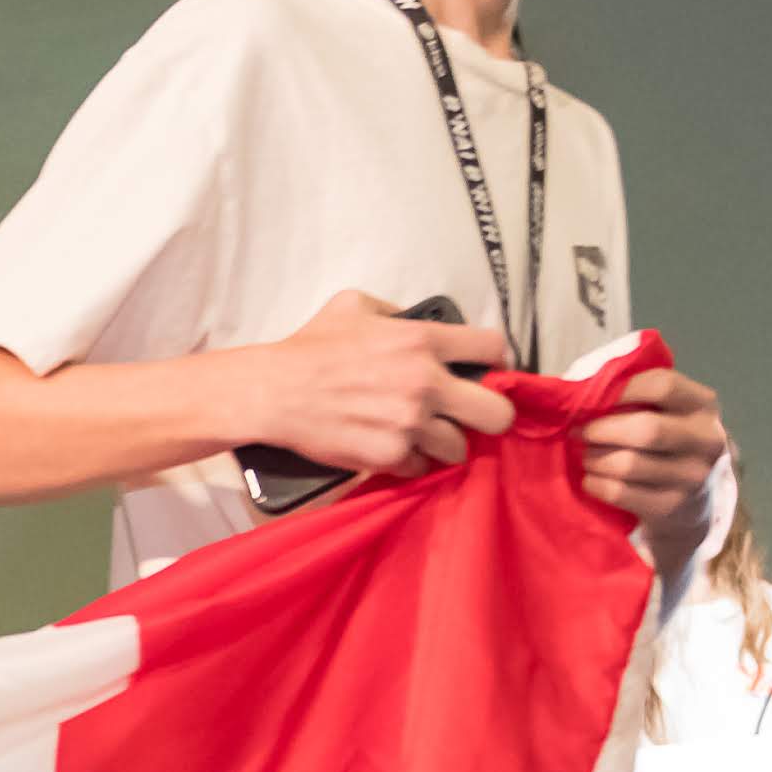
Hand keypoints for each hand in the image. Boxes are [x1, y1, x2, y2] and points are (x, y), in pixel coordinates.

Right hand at [235, 289, 515, 475]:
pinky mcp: (390, 454)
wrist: (274, 392)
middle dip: (490, 416)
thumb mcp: (354, 306)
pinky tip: (392, 448)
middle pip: (498, 412)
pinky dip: (410, 461)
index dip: (496, 361)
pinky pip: (420, 466)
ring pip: (459, 447)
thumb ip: (395, 312)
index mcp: (422, 340)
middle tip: (471, 417)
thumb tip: (416, 322)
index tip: (487, 372)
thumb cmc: (309, 348)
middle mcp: (425, 382)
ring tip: (423, 436)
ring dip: (444, 443)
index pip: (493, 348)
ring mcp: (410, 423)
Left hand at [582, 364, 730, 563]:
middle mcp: (707, 440)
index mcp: (703, 405)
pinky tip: (591, 480)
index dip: (621, 389)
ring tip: (586, 456)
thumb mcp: (666, 411)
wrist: (692, 498)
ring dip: (595, 458)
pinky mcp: (672, 507)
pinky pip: (620, 493)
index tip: (594, 398)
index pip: (662, 385)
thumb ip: (637, 394)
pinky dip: (596, 484)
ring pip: (628, 464)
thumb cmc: (666, 441)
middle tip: (579, 432)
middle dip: (602, 429)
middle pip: (647, 429)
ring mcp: (692, 477)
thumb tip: (581, 389)